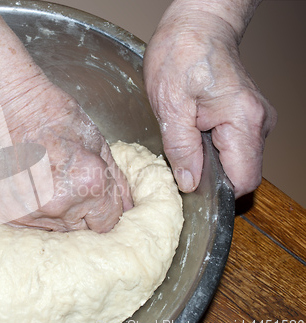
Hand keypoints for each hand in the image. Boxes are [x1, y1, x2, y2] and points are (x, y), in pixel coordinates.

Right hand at [0, 0, 131, 231]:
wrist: (4, 105)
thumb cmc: (51, 115)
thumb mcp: (95, 141)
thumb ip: (115, 180)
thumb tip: (126, 208)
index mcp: (88, 184)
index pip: (107, 223)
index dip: (105, 211)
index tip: (98, 200)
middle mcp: (59, 205)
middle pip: (82, 230)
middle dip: (82, 214)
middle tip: (69, 186)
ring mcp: (29, 211)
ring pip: (55, 230)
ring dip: (57, 214)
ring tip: (48, 183)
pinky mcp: (6, 213)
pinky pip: (31, 225)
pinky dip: (34, 211)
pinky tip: (30, 187)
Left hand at [144, 6, 276, 197]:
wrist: (197, 25)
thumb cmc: (183, 53)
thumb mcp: (170, 104)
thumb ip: (181, 147)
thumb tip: (189, 182)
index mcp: (244, 121)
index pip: (243, 180)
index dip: (215, 191)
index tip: (189, 188)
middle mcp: (257, 123)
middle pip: (240, 174)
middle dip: (210, 178)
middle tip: (180, 162)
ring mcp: (253, 121)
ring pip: (234, 162)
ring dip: (209, 163)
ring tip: (184, 142)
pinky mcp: (244, 118)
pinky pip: (231, 148)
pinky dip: (211, 151)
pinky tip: (192, 135)